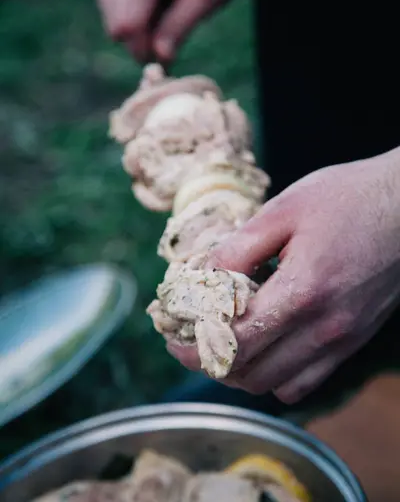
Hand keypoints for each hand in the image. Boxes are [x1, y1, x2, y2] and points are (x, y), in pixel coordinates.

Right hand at [88, 0, 237, 62]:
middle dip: (143, 39)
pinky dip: (132, 15)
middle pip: (117, 28)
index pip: (128, 24)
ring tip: (163, 4)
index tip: (169, 51)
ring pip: (112, 25)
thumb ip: (183, 25)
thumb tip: (160, 57)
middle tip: (172, 24)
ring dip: (140, 27)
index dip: (147, 48)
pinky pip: (110, 14)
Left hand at [169, 148, 399, 402]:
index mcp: (304, 291)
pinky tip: (265, 344)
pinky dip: (275, 375)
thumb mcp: (284, 209)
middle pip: (251, 373)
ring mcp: (344, 339)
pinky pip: (307, 381)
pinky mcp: (354, 340)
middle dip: (209, 362)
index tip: (172, 337)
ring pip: (276, 385)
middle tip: (188, 340)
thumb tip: (199, 277)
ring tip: (222, 342)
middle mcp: (326, 327)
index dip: (195, 346)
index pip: (236, 342)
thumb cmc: (348, 198)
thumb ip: (238, 248)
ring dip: (240, 371)